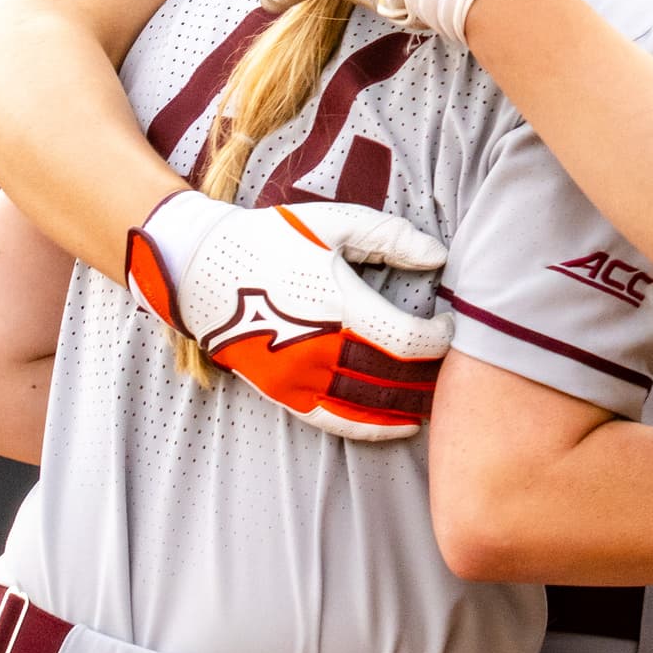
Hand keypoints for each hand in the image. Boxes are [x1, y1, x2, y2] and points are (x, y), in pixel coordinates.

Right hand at [123, 192, 450, 439]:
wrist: (201, 271)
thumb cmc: (271, 240)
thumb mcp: (332, 224)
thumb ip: (390, 238)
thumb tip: (440, 256)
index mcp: (338, 306)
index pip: (408, 341)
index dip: (440, 340)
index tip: (448, 325)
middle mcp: (321, 350)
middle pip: (396, 378)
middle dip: (430, 373)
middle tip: (451, 361)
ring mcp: (301, 378)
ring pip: (373, 406)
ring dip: (410, 403)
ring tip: (435, 394)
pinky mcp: (286, 395)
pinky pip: (339, 424)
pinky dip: (375, 428)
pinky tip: (403, 424)